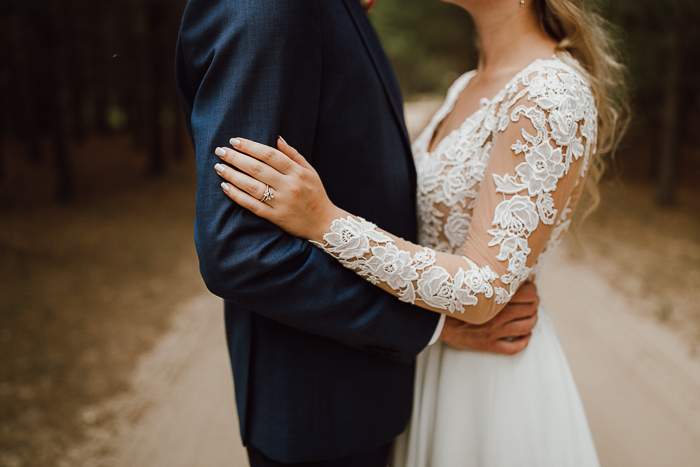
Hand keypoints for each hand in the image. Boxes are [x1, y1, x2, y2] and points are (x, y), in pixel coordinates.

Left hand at [214, 137, 343, 240]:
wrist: (324, 223)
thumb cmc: (315, 194)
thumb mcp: (310, 171)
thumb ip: (293, 154)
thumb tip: (276, 138)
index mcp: (297, 172)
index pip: (269, 154)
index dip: (250, 146)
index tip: (234, 141)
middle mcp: (289, 186)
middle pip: (257, 168)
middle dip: (235, 158)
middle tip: (220, 151)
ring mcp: (281, 202)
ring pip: (252, 186)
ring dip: (232, 175)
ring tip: (219, 167)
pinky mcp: (275, 217)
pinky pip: (252, 205)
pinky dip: (237, 195)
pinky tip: (225, 186)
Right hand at [438, 281, 538, 354]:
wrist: (433, 320)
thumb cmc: (451, 300)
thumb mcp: (469, 285)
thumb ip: (485, 278)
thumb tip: (499, 268)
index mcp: (493, 299)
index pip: (526, 295)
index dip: (533, 292)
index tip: (531, 290)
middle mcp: (497, 316)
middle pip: (529, 310)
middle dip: (535, 305)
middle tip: (533, 302)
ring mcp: (494, 332)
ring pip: (525, 328)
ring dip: (533, 321)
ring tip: (531, 317)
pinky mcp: (488, 345)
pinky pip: (513, 348)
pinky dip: (524, 342)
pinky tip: (525, 336)